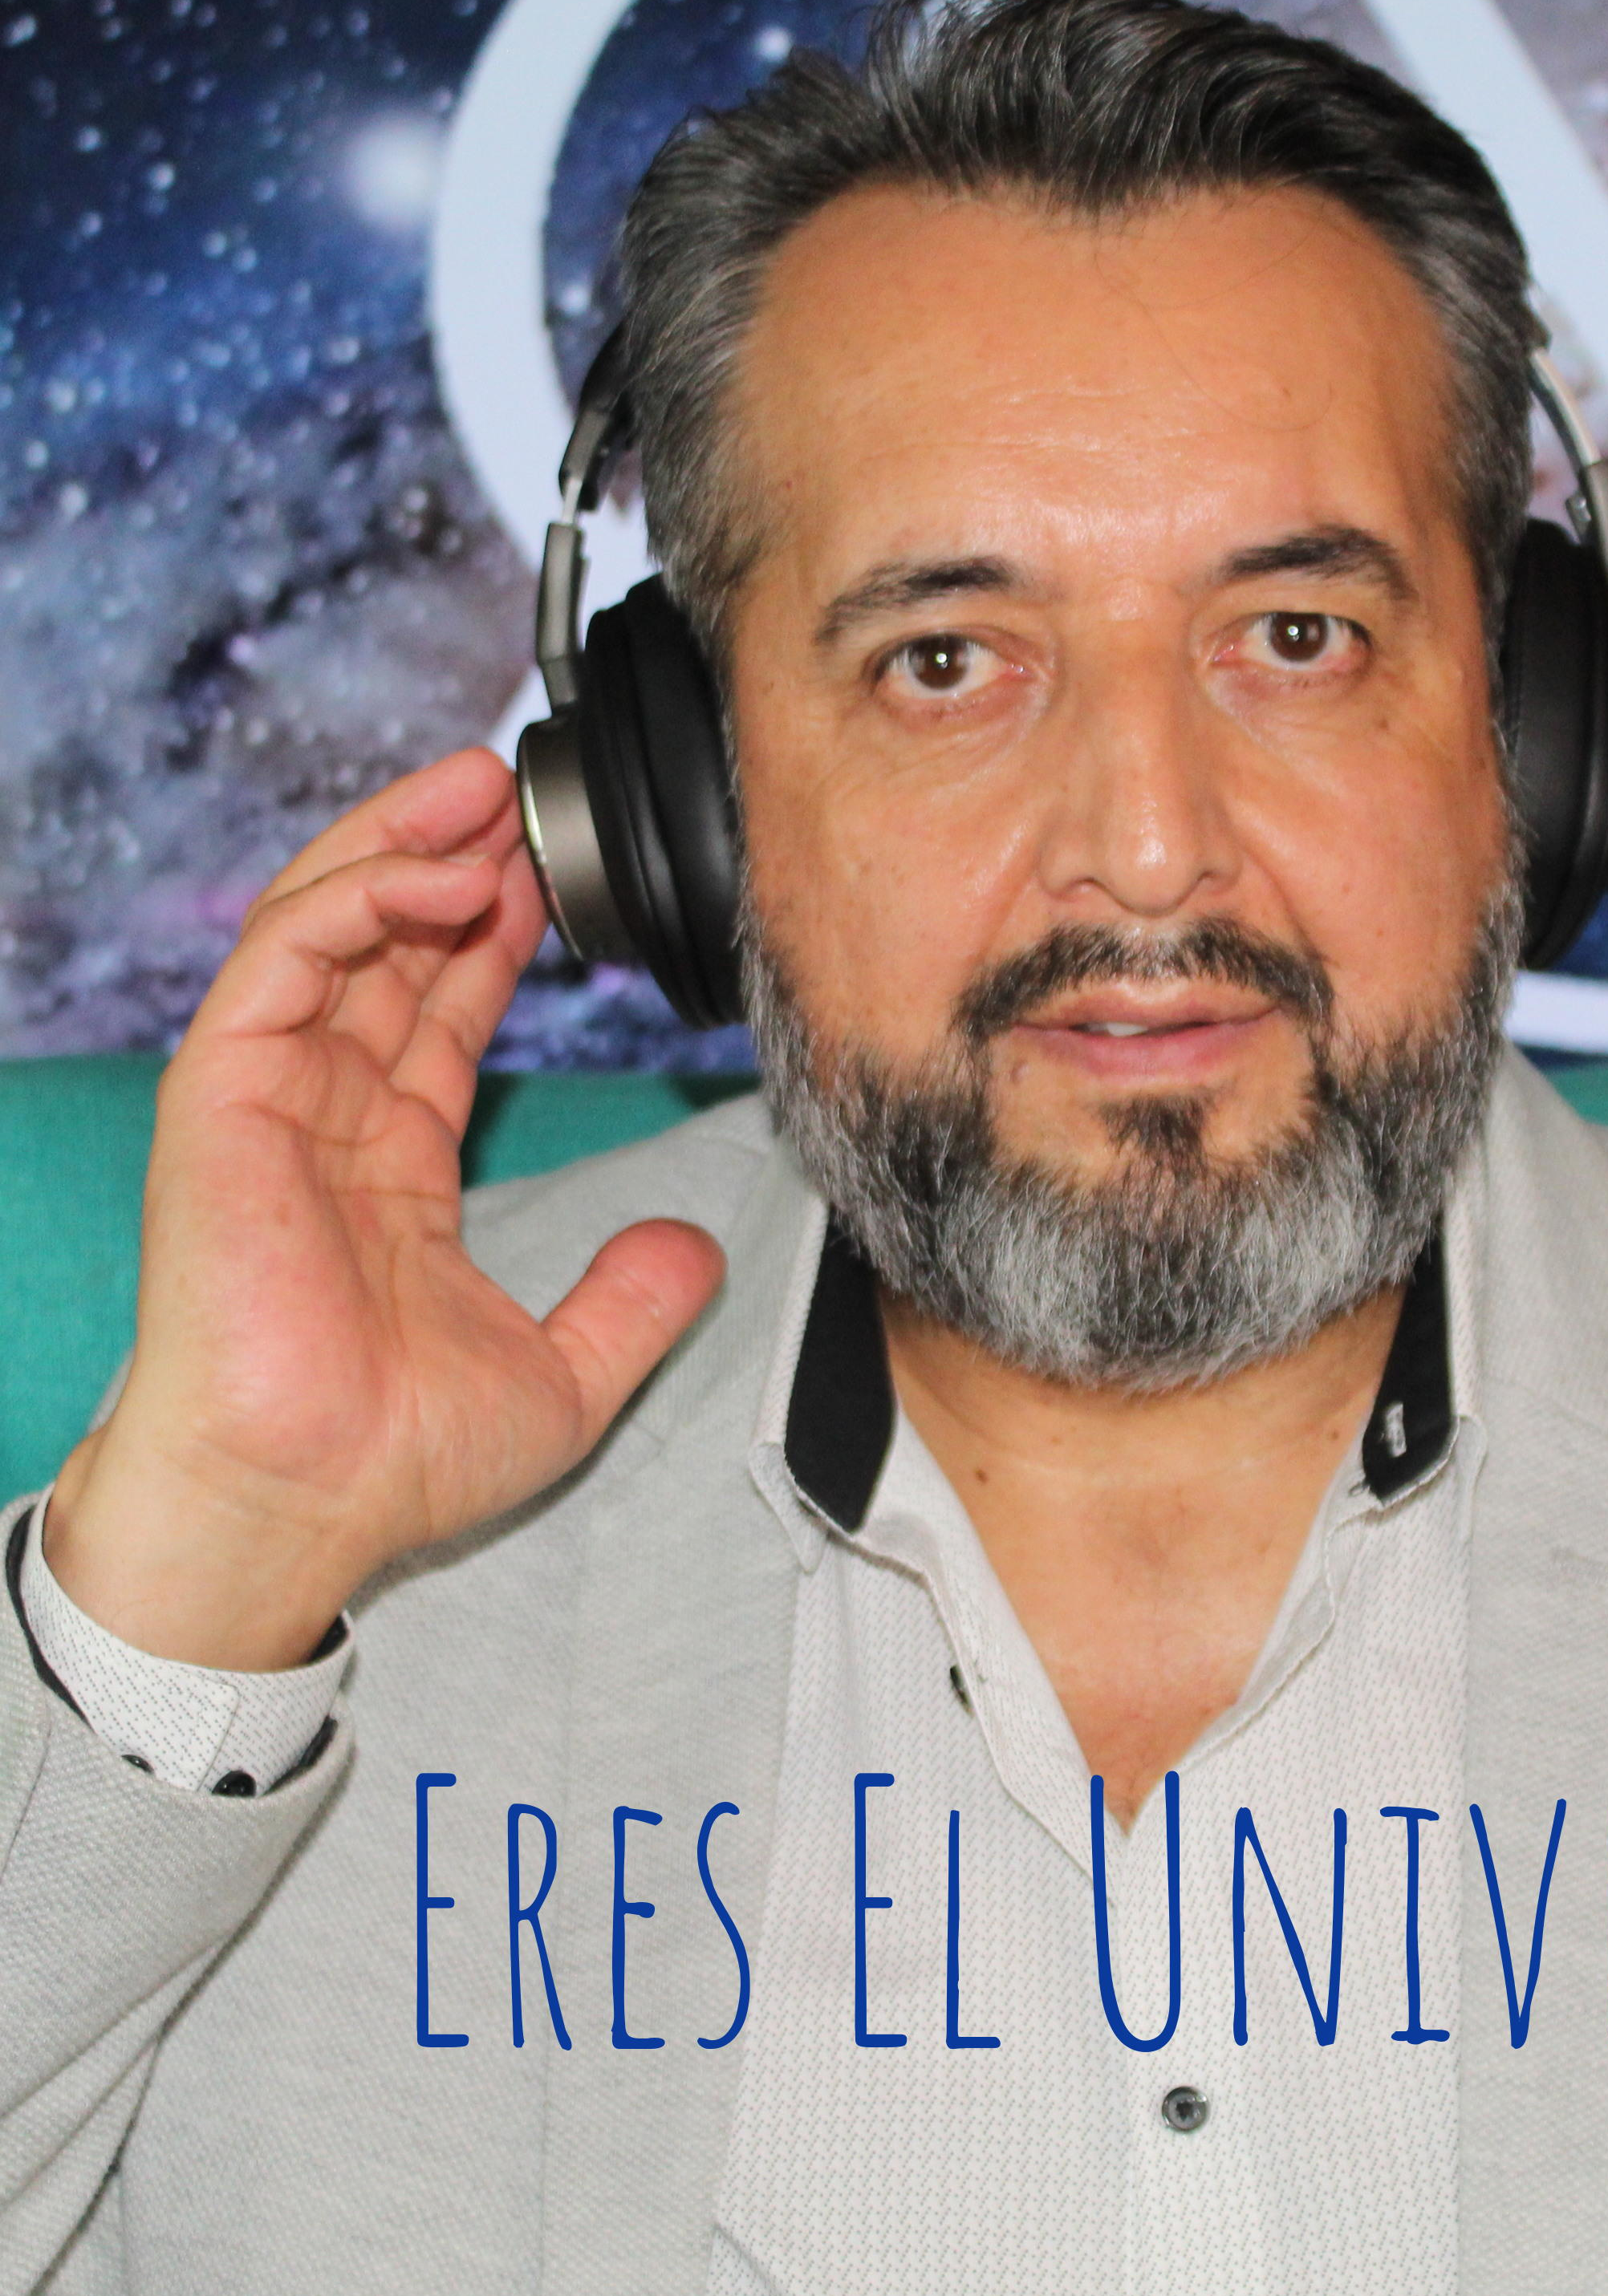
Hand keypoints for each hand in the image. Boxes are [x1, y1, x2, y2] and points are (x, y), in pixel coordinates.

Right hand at [42, 749, 724, 1669]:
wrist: (303, 1504)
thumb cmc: (393, 1461)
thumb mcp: (565, 1374)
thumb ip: (632, 1302)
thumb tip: (696, 1248)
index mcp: (386, 1170)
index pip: (435, 1019)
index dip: (490, 941)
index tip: (547, 882)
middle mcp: (322, 1122)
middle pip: (380, 952)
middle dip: (448, 861)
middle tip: (519, 797)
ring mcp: (266, 1106)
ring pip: (324, 931)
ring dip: (402, 849)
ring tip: (484, 790)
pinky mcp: (221, 1102)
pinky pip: (282, 967)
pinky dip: (356, 902)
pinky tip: (437, 873)